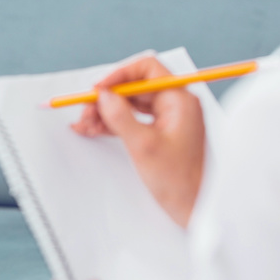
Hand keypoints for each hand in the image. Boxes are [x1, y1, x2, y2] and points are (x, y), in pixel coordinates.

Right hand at [71, 55, 204, 226]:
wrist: (196, 210)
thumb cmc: (179, 181)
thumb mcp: (143, 146)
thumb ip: (121, 117)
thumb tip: (103, 96)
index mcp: (180, 100)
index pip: (147, 69)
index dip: (119, 75)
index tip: (98, 89)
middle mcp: (176, 104)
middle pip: (135, 87)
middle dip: (108, 97)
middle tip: (85, 111)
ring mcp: (168, 119)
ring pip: (131, 104)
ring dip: (106, 112)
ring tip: (83, 123)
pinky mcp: (161, 134)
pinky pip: (133, 120)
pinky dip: (113, 124)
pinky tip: (92, 129)